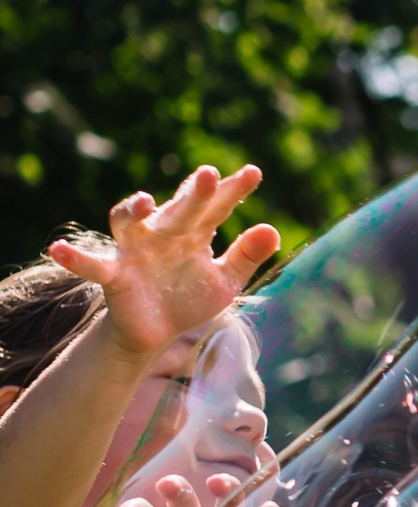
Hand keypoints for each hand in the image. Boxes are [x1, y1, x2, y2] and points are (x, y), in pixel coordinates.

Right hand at [51, 165, 278, 362]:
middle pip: (179, 209)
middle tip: (210, 174)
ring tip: (142, 202)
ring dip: (132, 211)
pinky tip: (57, 251)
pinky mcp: (114, 276)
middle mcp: (163, 235)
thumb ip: (246, 256)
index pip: (215, 207)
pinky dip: (74, 258)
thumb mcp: (225, 281)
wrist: (156, 333)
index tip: (254, 173)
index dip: (232, 191)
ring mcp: (135, 252)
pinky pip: (91, 266)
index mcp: (193, 233)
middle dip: (193, 193)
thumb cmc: (189, 298)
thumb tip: (272, 228)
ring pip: (129, 223)